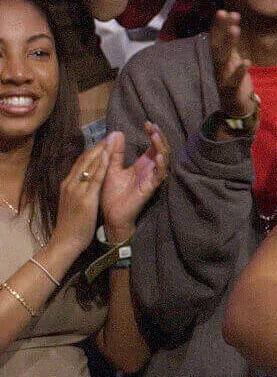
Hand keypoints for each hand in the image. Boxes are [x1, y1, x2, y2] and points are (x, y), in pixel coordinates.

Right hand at [51, 138, 110, 256]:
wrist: (65, 242)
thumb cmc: (72, 224)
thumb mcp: (73, 202)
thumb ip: (78, 189)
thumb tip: (86, 179)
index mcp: (67, 185)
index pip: (81, 162)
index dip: (93, 150)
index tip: (105, 140)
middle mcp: (70, 184)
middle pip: (85, 160)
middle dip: (99, 146)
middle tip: (111, 134)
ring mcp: (76, 191)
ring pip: (90, 166)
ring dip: (102, 151)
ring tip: (112, 139)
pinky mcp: (85, 199)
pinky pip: (95, 179)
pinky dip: (101, 166)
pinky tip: (109, 156)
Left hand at [100, 123, 169, 242]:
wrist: (110, 215)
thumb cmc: (111, 194)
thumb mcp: (111, 168)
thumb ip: (115, 152)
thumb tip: (118, 133)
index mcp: (142, 164)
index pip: (153, 145)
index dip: (153, 133)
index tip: (147, 123)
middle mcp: (150, 169)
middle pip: (162, 149)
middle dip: (159, 137)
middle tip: (153, 126)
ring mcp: (151, 178)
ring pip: (164, 160)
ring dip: (161, 148)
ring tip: (156, 136)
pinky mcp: (150, 188)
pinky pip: (160, 175)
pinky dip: (161, 166)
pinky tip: (159, 156)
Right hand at [210, 11, 257, 122]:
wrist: (236, 107)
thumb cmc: (235, 79)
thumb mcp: (232, 59)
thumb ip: (231, 42)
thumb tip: (231, 20)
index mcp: (220, 58)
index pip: (216, 38)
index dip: (219, 25)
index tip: (224, 10)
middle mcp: (218, 66)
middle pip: (217, 45)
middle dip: (222, 30)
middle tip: (229, 14)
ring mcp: (222, 78)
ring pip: (222, 59)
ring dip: (228, 43)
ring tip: (236, 29)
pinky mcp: (230, 91)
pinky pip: (233, 80)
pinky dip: (239, 71)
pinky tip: (247, 61)